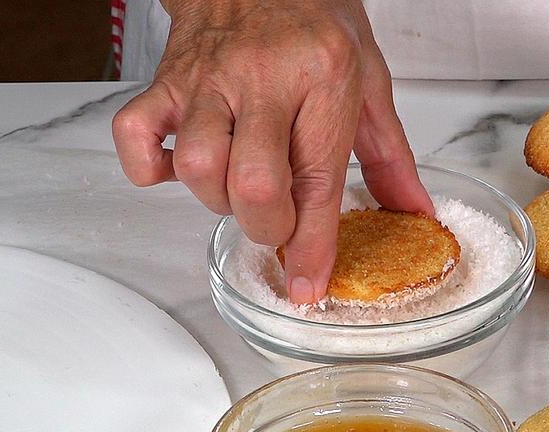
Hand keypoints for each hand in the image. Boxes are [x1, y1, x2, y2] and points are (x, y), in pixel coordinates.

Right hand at [112, 0, 432, 303]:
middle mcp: (263, 78)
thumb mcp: (370, 77)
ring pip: (199, 167)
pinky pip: (135, 135)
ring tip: (239, 186)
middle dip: (268, 228)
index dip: (312, 246)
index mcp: (324, 78)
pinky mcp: (165, 78)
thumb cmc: (315, 16)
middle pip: (255, 184)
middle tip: (278, 223)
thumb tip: (414, 212)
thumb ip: (390, 155)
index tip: (306, 287)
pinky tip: (182, 167)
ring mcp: (208, 78)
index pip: (318, 180)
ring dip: (218, 200)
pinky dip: (150, 168)